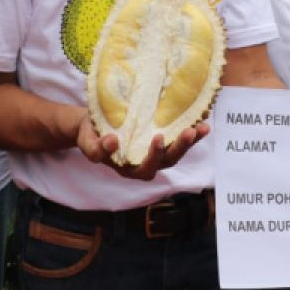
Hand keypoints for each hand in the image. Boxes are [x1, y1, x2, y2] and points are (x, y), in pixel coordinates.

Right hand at [76, 115, 208, 179]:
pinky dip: (192, 132)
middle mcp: (145, 162)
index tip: (157, 138)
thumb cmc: (91, 133)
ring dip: (190, 141)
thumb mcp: (87, 140)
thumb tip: (111, 143)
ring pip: (176, 151)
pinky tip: (203, 122)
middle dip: (180, 147)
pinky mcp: (162, 138)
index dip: (153, 156)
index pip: (144, 168)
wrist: (94, 123)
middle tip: (188, 132)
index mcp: (128, 167)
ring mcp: (155, 151)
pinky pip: (179, 138)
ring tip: (201, 128)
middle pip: (167, 161)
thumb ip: (94, 148)